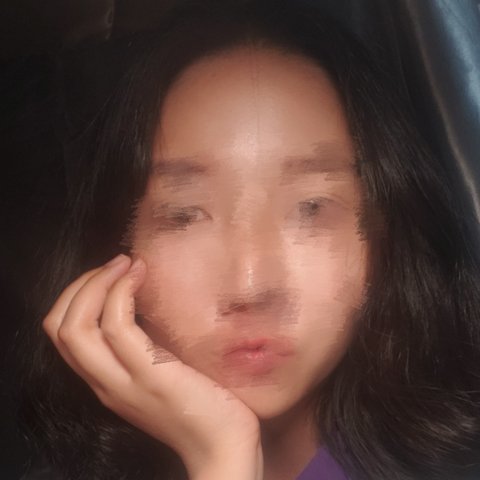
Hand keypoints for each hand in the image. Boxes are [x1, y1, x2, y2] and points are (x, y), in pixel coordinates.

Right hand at [42, 254, 262, 479]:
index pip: (63, 334)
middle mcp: (105, 383)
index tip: (108, 274)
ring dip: (98, 283)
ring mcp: (124, 381)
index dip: (76, 296)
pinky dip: (121, 293)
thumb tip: (146, 304)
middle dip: (80, 284)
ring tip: (125, 264)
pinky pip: (118, 327)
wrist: (224, 445)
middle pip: (60, 327)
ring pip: (77, 327)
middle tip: (115, 263)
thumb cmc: (201, 404)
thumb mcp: (161, 373)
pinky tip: (142, 276)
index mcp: (106, 381)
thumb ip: (145, 349)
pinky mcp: (151, 375)